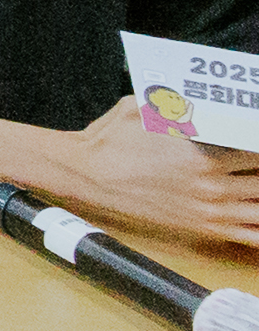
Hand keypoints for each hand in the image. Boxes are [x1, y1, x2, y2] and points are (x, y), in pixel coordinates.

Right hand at [46, 99, 258, 252]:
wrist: (88, 176)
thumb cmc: (113, 139)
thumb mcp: (143, 107)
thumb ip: (179, 105)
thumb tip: (202, 95)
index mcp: (203, 156)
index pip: (257, 150)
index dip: (258, 140)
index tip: (253, 129)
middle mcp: (212, 187)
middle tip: (257, 163)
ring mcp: (210, 211)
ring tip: (258, 183)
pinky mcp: (203, 227)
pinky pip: (249, 235)